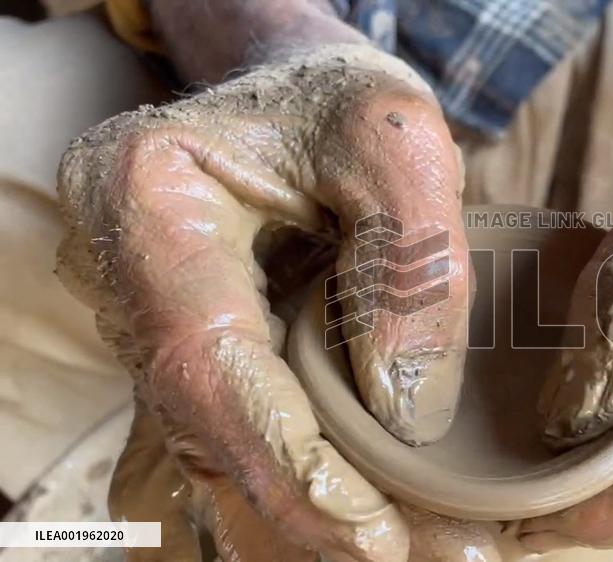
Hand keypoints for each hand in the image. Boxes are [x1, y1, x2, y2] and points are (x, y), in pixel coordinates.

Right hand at [57, 44, 490, 560]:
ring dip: (306, 514)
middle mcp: (125, 273)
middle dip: (304, 513)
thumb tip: (407, 412)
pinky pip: (239, 429)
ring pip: (217, 445)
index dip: (286, 463)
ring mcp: (154, 316)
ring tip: (410, 549)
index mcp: (146, 197)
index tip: (373, 537)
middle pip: (205, 426)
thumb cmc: (342, 100)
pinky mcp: (199, 344)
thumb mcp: (397, 139)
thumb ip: (409, 262)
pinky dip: (301, 481)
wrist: (300, 89)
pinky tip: (371, 517)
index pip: (207, 362)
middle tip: (417, 557)